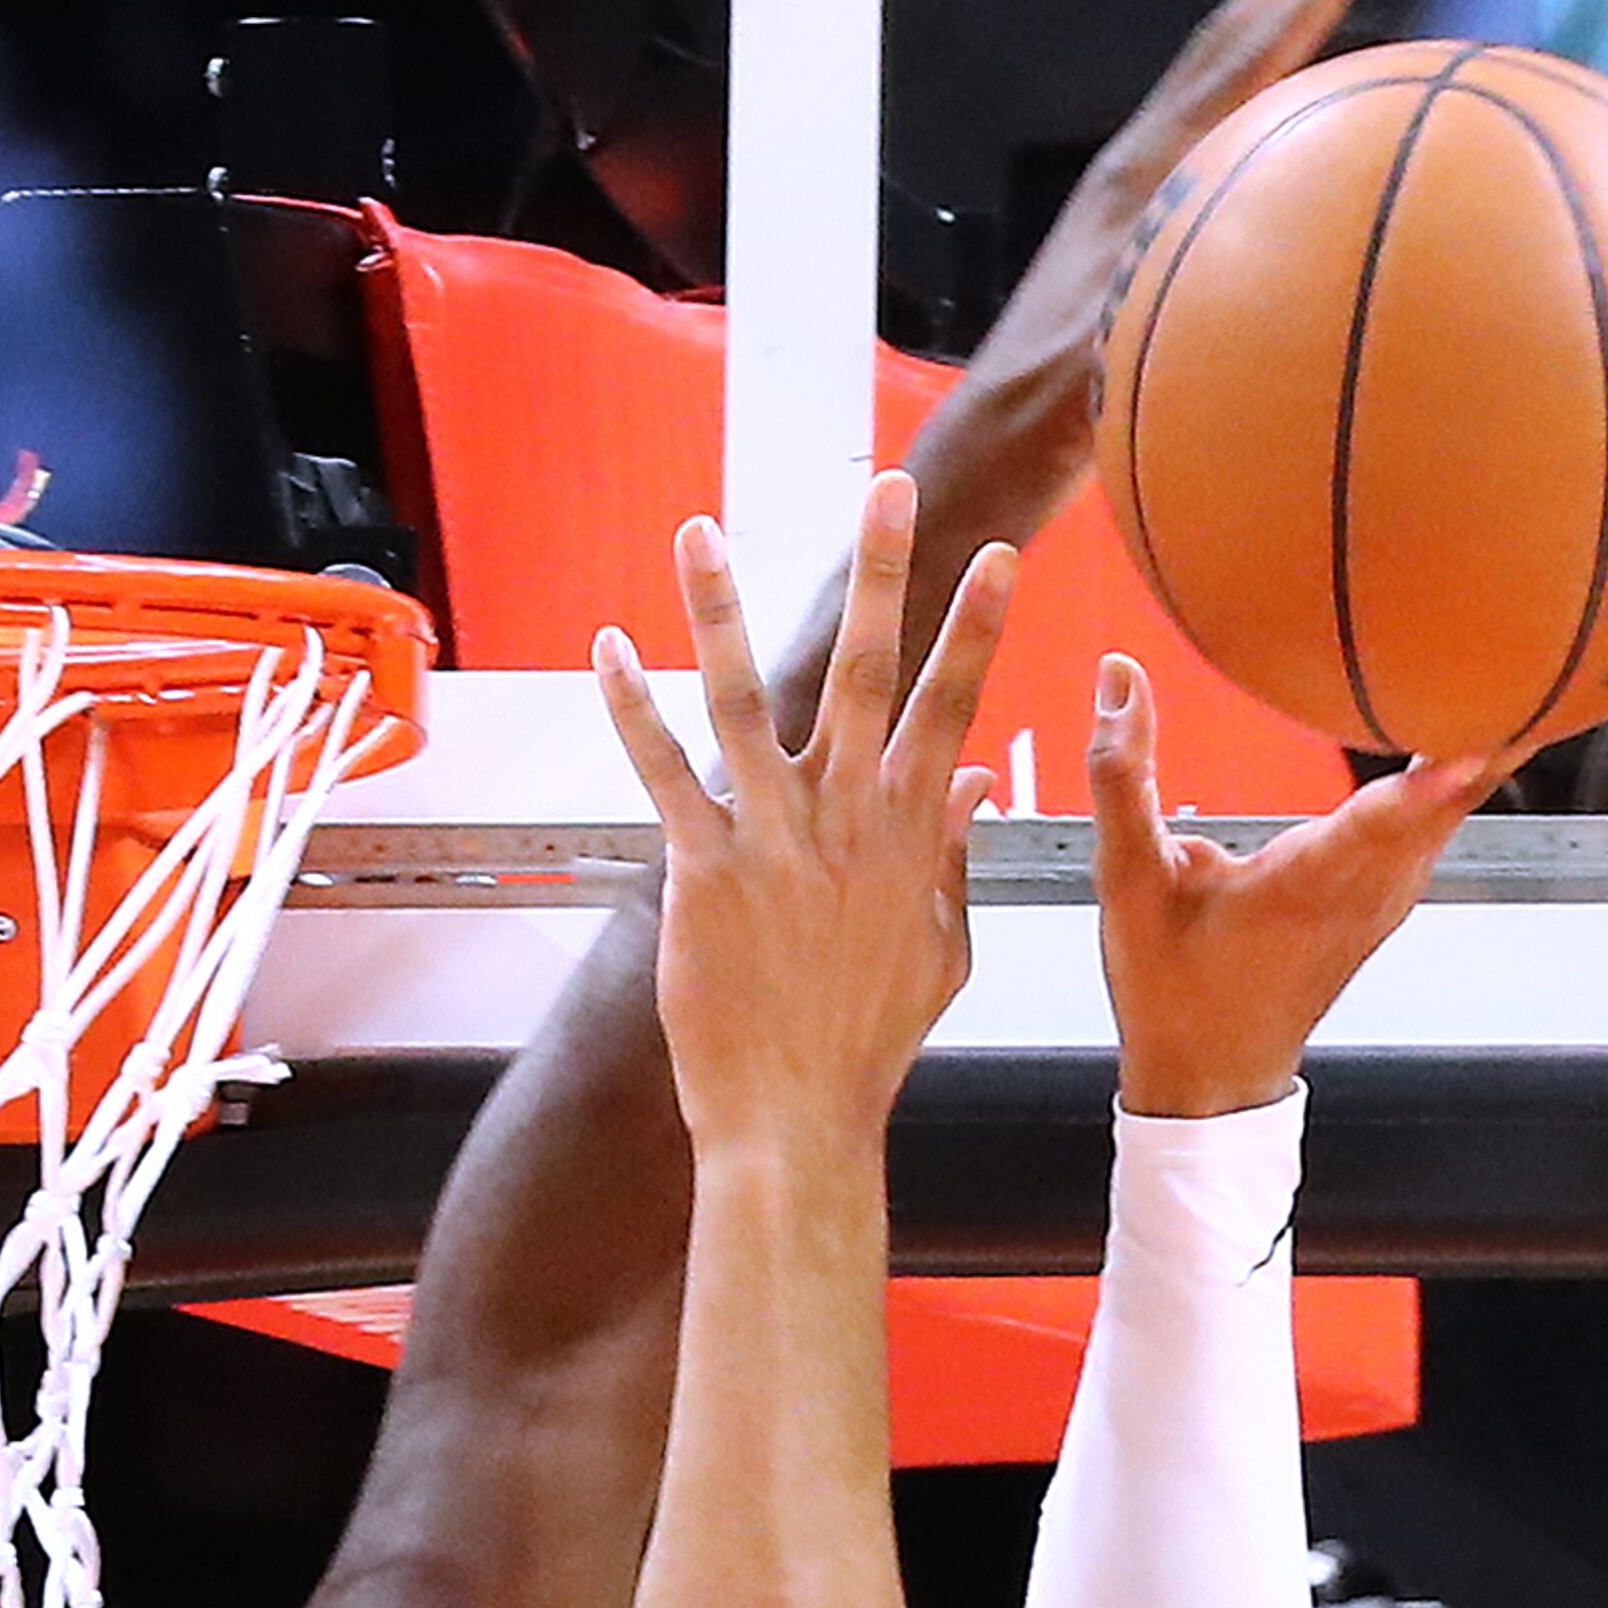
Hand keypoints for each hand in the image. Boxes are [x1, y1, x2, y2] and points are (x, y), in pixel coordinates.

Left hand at [597, 476, 1016, 1165]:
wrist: (798, 1119)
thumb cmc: (868, 1044)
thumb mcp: (942, 948)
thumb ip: (951, 858)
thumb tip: (964, 783)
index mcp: (909, 834)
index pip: (952, 709)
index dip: (975, 630)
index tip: (998, 555)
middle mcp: (845, 821)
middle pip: (865, 674)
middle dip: (882, 575)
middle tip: (888, 488)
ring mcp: (772, 841)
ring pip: (746, 702)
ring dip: (718, 612)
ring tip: (699, 533)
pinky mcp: (703, 872)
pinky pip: (662, 775)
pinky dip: (632, 712)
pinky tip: (609, 650)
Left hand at [954, 0, 1391, 502]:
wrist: (987, 452)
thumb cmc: (1039, 424)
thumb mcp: (1095, 368)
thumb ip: (1142, 316)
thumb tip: (1223, 285)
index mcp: (1136, 184)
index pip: (1233, 67)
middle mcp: (1135, 171)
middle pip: (1223, 47)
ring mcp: (1134, 198)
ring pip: (1214, 84)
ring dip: (1272, 24)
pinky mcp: (1139, 233)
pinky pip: (1213, 138)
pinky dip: (1259, 99)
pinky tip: (1292, 109)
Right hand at [1092, 656, 1489, 1119]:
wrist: (1212, 1080)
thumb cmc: (1172, 992)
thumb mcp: (1129, 885)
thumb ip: (1122, 777)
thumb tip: (1118, 674)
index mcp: (1304, 888)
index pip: (1381, 821)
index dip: (1433, 777)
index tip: (1486, 727)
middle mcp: (1363, 892)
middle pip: (1452, 798)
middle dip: (1496, 722)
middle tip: (1539, 636)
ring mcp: (1386, 899)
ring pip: (1457, 808)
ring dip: (1490, 741)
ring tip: (1530, 659)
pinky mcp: (1390, 900)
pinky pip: (1441, 823)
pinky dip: (1463, 774)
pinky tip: (1477, 729)